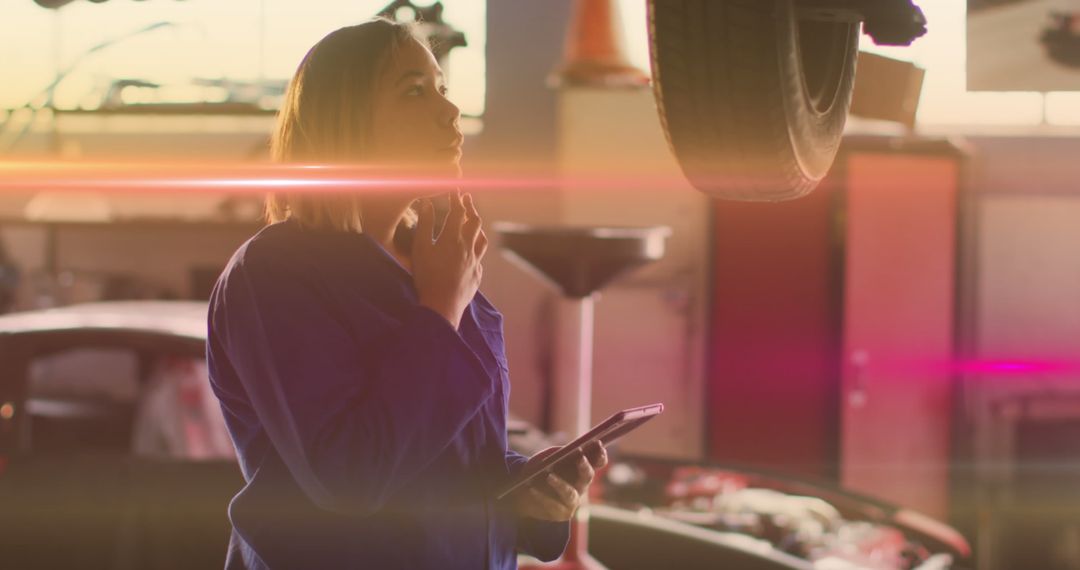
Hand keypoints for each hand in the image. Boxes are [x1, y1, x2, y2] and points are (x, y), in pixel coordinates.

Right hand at [412, 191, 487, 328]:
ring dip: (477, 226)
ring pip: (481, 238)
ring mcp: (475, 261)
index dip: (456, 199)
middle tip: (466, 198)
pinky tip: (473, 250)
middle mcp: (468, 247)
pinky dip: (477, 247)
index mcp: (452, 238)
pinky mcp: (477, 274)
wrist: (442, 305)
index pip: (458, 212)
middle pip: (474, 222)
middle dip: (470, 208)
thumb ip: (424, 224)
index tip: (454, 191)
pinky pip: (480, 256)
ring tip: (474, 221)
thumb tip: (426, 203)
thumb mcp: (420, 248)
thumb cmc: (427, 276)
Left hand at [511, 442, 608, 521]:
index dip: (600, 455)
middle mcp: (581, 485)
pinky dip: (541, 496)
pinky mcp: (563, 513)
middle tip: (579, 458)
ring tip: (549, 477)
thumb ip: (562, 452)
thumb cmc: (539, 469)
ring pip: (570, 493)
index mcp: (581, 469)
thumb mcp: (550, 457)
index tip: (598, 444)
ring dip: (560, 484)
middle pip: (588, 476)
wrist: (523, 491)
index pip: (598, 462)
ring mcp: (574, 500)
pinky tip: (532, 489)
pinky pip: (553, 505)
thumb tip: (574, 447)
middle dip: (585, 467)